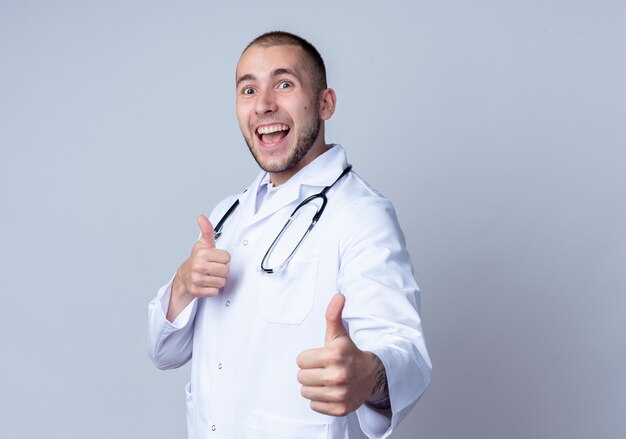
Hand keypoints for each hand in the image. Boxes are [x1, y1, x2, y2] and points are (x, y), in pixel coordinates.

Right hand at [168, 215, 230, 320]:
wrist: (184, 276)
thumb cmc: (197, 259)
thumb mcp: (203, 243)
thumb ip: (206, 230)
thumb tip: (201, 217)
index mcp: (202, 254)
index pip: (227, 258)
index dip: (223, 258)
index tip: (215, 259)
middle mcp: (198, 266)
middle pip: (226, 270)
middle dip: (221, 270)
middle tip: (212, 268)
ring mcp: (197, 279)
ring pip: (222, 282)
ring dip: (217, 280)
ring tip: (209, 275)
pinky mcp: (197, 291)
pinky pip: (215, 291)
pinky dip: (213, 289)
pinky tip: (206, 284)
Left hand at [296, 293, 379, 416]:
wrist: (371, 375)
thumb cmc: (349, 353)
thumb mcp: (339, 334)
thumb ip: (333, 315)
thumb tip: (339, 296)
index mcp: (334, 355)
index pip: (300, 360)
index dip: (309, 358)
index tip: (322, 357)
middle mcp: (338, 375)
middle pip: (301, 378)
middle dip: (310, 372)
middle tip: (325, 369)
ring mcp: (341, 394)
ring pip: (306, 393)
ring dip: (314, 387)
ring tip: (328, 380)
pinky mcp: (341, 409)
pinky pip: (315, 406)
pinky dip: (321, 401)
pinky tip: (332, 392)